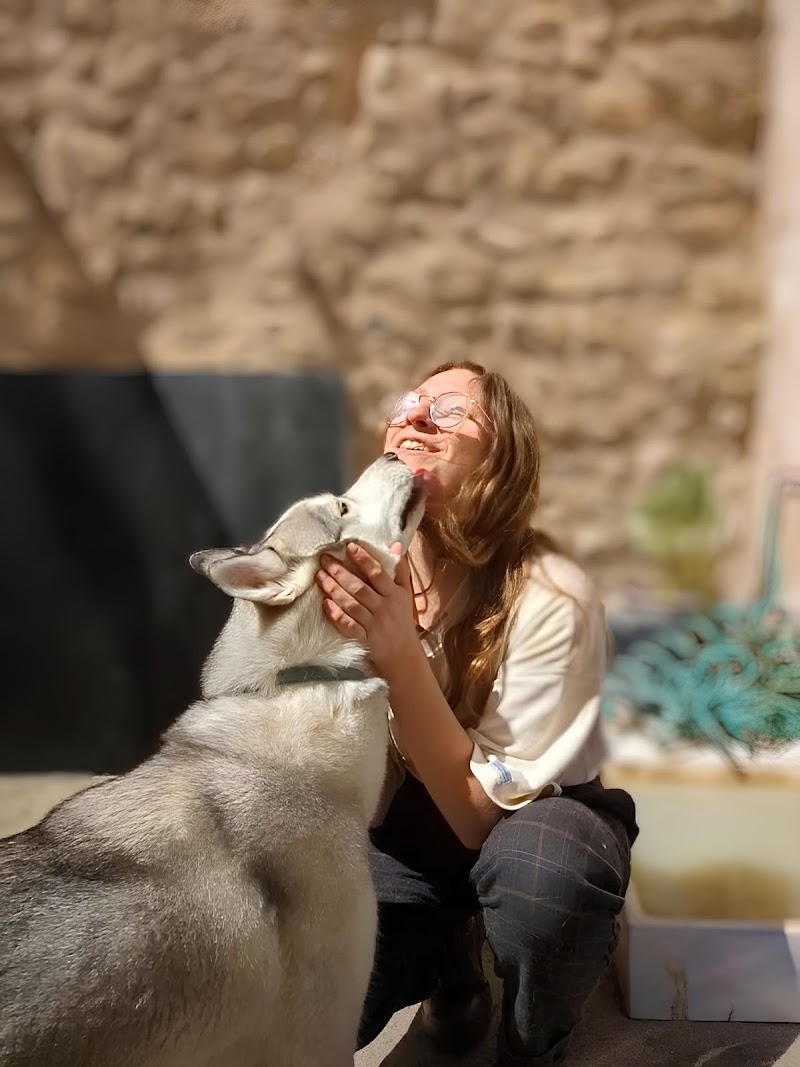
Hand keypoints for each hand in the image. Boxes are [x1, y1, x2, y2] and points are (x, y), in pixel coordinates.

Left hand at [316, 542, 420, 678]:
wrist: (402, 653)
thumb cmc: (402, 618)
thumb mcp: (406, 593)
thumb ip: (400, 569)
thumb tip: (395, 545)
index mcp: (394, 594)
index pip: (378, 573)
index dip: (364, 559)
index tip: (350, 547)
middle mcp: (383, 608)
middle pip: (359, 588)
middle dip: (340, 572)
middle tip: (325, 559)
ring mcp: (373, 625)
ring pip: (351, 605)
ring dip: (333, 590)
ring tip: (320, 576)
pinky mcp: (363, 639)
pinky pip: (348, 626)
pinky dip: (336, 615)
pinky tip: (325, 603)